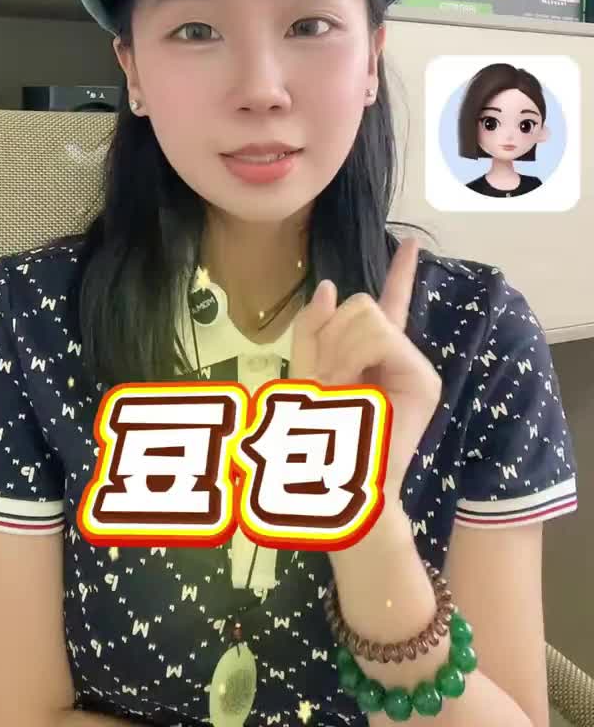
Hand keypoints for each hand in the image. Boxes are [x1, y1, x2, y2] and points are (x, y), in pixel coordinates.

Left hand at [288, 238, 441, 497]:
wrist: (339, 484)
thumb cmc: (319, 435)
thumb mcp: (306, 371)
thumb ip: (314, 328)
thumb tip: (331, 286)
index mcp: (372, 352)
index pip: (388, 304)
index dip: (401, 274)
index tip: (414, 245)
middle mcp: (399, 354)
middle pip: (360, 304)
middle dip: (332, 338)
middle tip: (328, 384)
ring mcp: (415, 367)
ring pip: (368, 318)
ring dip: (339, 352)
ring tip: (339, 395)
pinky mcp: (423, 380)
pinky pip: (383, 337)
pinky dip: (353, 357)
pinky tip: (354, 383)